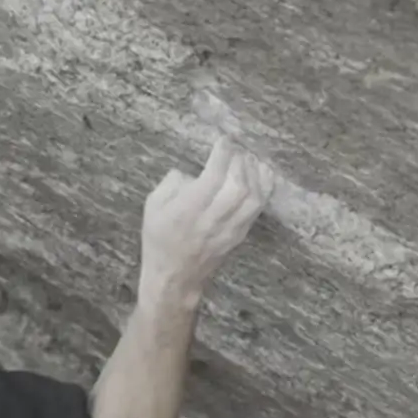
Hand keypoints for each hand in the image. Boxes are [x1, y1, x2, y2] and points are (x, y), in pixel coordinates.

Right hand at [138, 136, 276, 301]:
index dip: (222, 153)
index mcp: (187, 210)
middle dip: (241, 161)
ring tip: (250, 159)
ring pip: (253, 197)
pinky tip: (262, 174)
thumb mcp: (153, 206)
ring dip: (255, 173)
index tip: (224, 140)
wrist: (175, 278)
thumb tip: (193, 172)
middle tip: (237, 149)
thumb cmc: (159, 239)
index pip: (213, 175)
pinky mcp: (240, 235)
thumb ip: (171, 183)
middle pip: (239, 185)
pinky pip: (258, 208)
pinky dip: (264, 188)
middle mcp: (211, 219)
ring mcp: (229, 229)